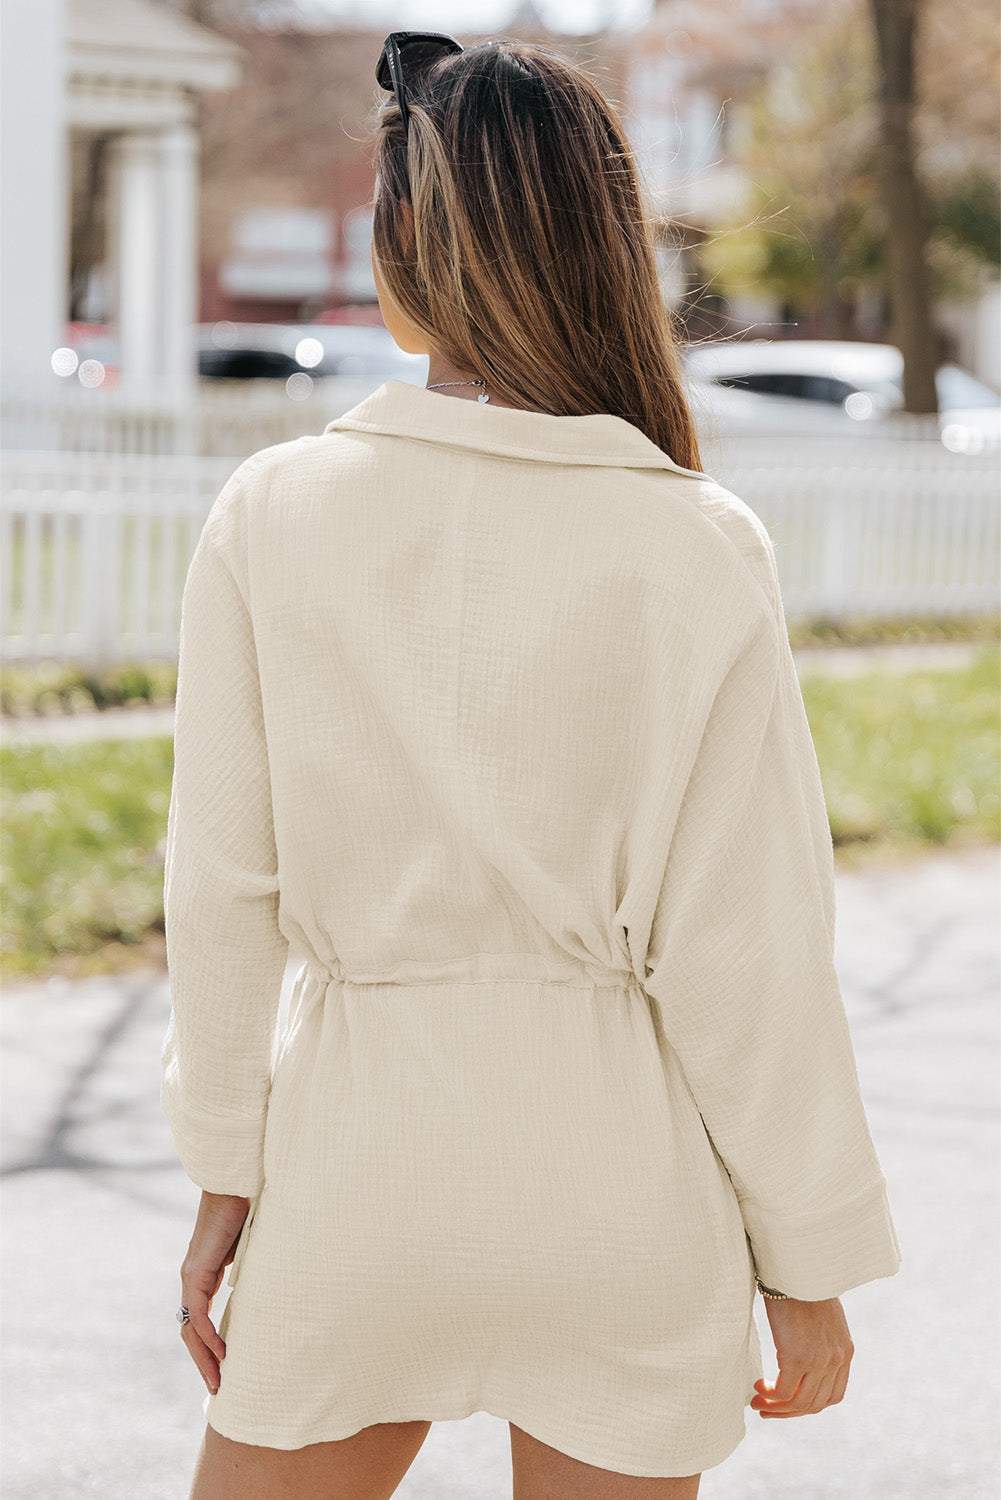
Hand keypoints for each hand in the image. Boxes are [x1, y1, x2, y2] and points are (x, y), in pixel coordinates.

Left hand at [178, 1191, 249, 1394]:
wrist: (235, 1182)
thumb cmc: (246, 1207)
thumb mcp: (251, 1248)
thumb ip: (250, 1268)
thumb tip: (269, 1285)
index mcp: (203, 1274)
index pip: (199, 1320)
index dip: (208, 1346)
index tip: (225, 1366)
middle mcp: (192, 1279)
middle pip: (190, 1331)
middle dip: (203, 1362)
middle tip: (219, 1387)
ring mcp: (191, 1276)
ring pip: (190, 1328)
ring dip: (203, 1357)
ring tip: (219, 1380)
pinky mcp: (196, 1272)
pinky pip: (198, 1314)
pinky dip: (208, 1337)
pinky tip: (223, 1353)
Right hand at [751, 1296, 853, 1417]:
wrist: (796, 1266)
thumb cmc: (802, 1284)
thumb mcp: (821, 1315)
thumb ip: (819, 1338)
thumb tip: (801, 1348)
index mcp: (845, 1351)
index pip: (832, 1395)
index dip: (808, 1405)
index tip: (787, 1403)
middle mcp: (836, 1359)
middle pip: (815, 1404)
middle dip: (789, 1412)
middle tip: (766, 1409)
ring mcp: (819, 1360)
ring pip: (800, 1402)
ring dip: (777, 1407)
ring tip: (758, 1402)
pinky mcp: (797, 1355)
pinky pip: (784, 1390)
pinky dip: (770, 1395)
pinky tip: (758, 1386)